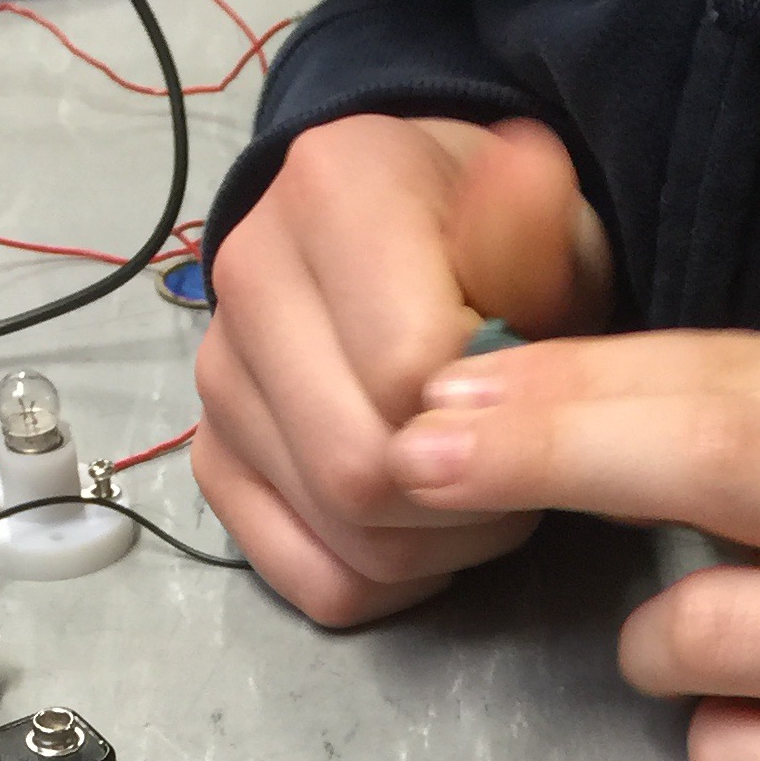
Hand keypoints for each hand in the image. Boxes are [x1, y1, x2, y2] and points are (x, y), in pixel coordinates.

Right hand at [195, 113, 613, 625]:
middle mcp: (247, 278)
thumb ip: (535, 228)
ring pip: (344, 538)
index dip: (491, 413)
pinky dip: (387, 584)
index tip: (524, 393)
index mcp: (329, 190)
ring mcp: (217, 382)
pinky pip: (313, 580)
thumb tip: (526, 176)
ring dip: (439, 546)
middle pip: (360, 473)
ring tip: (477, 491)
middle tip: (512, 466)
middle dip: (465, 499)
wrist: (415, 247)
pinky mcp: (214, 462)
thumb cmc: (494, 247)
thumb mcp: (545, 230)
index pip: (406, 374)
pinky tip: (425, 531)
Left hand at [386, 330, 759, 760]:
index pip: (736, 370)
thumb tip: (526, 381)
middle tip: (418, 461)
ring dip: (646, 645)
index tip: (451, 388)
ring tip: (686, 661)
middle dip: (547, 451)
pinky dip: (711, 754)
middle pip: (717, 458)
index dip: (579, 377)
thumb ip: (753, 423)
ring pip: (706, 627)